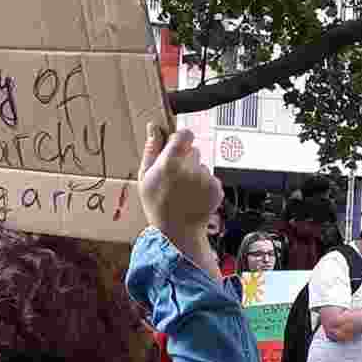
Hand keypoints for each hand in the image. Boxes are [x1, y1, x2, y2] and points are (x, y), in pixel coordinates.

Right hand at [138, 124, 222, 273]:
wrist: (177, 233)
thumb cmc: (157, 206)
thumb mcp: (145, 178)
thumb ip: (150, 150)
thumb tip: (153, 128)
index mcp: (170, 163)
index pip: (185, 135)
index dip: (180, 141)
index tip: (176, 150)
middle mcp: (191, 169)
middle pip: (194, 150)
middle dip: (187, 160)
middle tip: (176, 179)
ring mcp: (206, 179)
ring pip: (203, 166)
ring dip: (196, 174)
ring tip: (184, 192)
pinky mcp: (216, 188)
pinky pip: (211, 178)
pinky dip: (205, 186)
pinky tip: (194, 198)